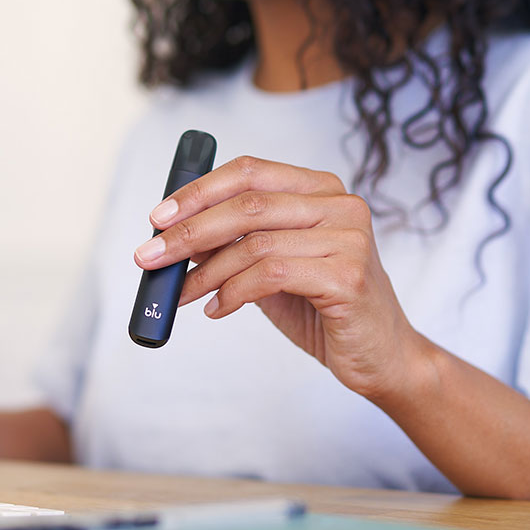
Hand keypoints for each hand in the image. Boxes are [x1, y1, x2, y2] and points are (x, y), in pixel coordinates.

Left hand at [133, 155, 434, 402]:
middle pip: (247, 204)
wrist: (381, 357)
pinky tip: (217, 310)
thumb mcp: (272, 268)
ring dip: (204, 272)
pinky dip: (233, 293)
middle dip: (189, 231)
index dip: (198, 191)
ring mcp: (349, 237)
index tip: (157, 217)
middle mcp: (340, 204)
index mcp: (321, 190)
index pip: (250, 172)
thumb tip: (173, 235)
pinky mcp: (348, 275)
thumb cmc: (324, 309)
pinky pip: (270, 275)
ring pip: (254, 243)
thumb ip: (235, 245)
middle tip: (148, 257)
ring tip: (181, 295)